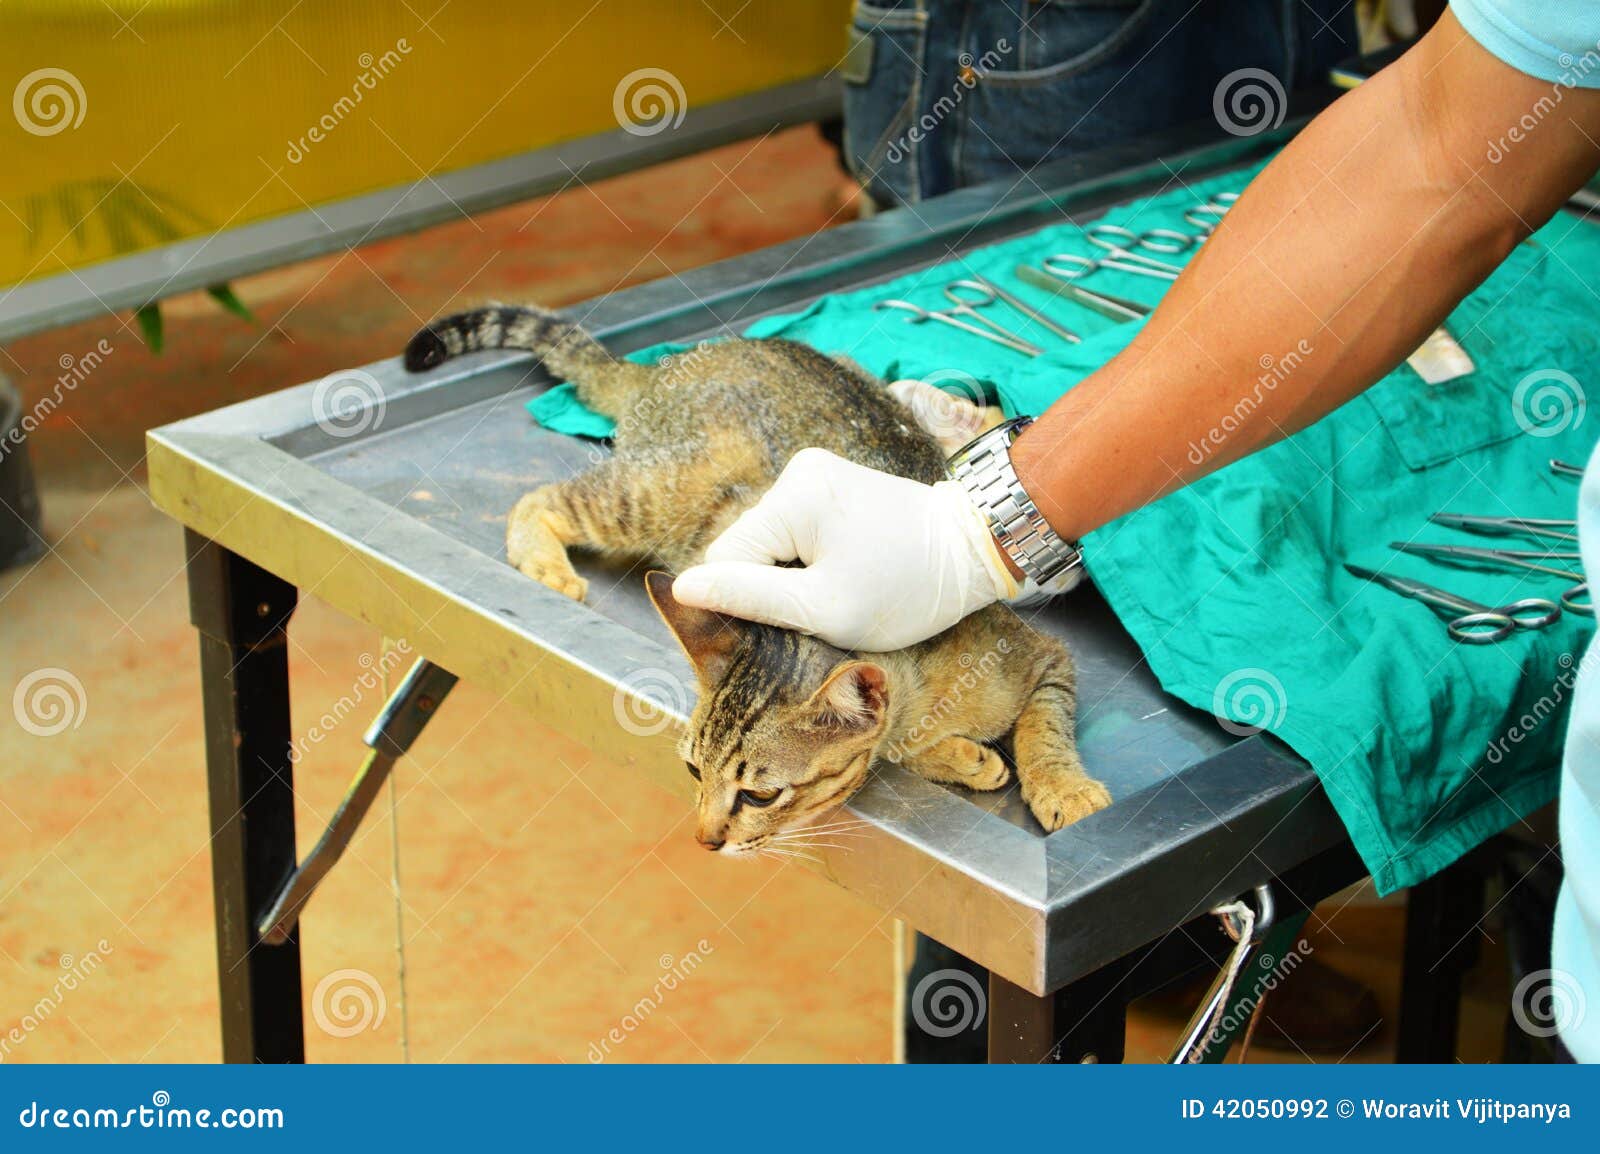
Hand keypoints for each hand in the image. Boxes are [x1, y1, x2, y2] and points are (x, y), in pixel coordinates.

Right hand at [672, 448, 1019, 650]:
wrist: (977, 551)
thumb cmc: (908, 586)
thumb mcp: (826, 608)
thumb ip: (751, 599)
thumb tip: (682, 589)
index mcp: (792, 496)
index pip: (724, 559)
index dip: (744, 603)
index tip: (787, 627)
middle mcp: (798, 472)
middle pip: (747, 549)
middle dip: (771, 588)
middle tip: (820, 614)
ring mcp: (817, 475)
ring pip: (770, 544)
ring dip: (792, 578)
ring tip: (840, 594)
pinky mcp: (833, 486)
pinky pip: (795, 533)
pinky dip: (810, 562)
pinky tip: (845, 575)